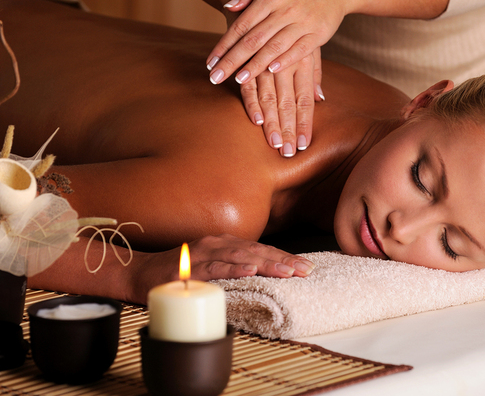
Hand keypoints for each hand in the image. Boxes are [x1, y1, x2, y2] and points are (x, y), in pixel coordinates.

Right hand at [186, 234, 314, 278]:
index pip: (260, 250)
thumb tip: (262, 278)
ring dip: (265, 264)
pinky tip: (249, 271)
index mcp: (225, 244)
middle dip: (283, 261)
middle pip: (256, 251)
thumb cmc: (178, 272)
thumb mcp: (212, 267)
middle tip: (306, 270)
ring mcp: (202, 254)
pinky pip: (213, 268)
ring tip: (287, 271)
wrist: (140, 273)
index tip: (306, 267)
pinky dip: (232, 269)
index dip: (284, 257)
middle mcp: (216, 244)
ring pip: (239, 257)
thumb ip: (234, 269)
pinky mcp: (187, 268)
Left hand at [206, 0, 345, 85]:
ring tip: (238, 79)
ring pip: (274, 46)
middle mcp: (283, 10)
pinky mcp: (318, 33)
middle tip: (216, 77)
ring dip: (255, 64)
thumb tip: (228, 7)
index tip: (210, 63)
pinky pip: (300, 49)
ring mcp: (301, 22)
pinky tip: (272, 70)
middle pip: (252, 39)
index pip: (241, 26)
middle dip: (232, 60)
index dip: (224, 45)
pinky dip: (286, 59)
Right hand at [240, 49, 322, 156]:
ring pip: (270, 97)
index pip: (305, 100)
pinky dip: (250, 101)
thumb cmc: (290, 23)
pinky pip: (249, 82)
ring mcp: (266, 61)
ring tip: (273, 143)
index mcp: (303, 63)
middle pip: (288, 103)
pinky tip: (255, 119)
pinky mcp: (247, 57)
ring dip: (271, 122)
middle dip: (288, 129)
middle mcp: (287, 63)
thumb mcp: (308, 45)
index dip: (304, 123)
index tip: (302, 146)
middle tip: (287, 152)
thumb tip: (320, 99)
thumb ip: (313, 73)